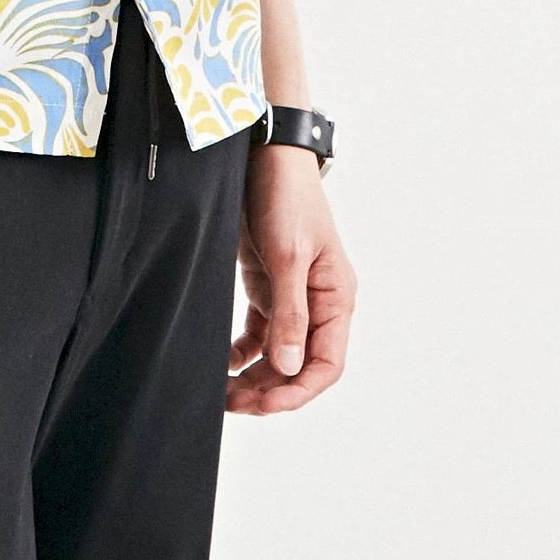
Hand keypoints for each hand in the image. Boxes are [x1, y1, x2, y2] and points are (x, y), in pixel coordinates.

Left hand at [226, 144, 356, 414]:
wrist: (264, 154)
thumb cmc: (286, 198)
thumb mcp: (288, 255)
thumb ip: (290, 312)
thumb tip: (291, 368)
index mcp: (336, 298)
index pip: (326, 364)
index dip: (298, 391)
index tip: (264, 405)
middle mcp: (317, 302)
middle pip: (299, 364)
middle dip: (270, 389)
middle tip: (232, 404)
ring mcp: (291, 294)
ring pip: (277, 352)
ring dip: (255, 376)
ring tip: (224, 393)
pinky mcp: (267, 282)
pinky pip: (258, 331)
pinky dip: (242, 352)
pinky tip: (222, 365)